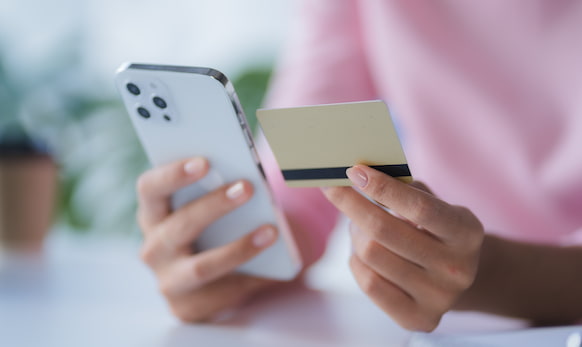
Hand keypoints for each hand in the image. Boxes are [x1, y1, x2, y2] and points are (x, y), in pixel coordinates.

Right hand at [136, 157, 278, 321]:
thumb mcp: (212, 206)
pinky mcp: (187, 307)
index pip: (150, 188)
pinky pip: (221, 294)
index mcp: (153, 212)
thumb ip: (220, 188)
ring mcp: (168, 280)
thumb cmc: (216, 227)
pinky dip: (250, 279)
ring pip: (200, 267)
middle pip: (179, 224)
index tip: (204, 161)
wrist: (219, 278)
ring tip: (271, 231)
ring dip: (238, 248)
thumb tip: (252, 175)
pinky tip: (273, 268)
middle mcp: (154, 246)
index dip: (173, 173)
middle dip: (215, 205)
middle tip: (248, 188)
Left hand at [322, 165, 483, 330]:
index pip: (419, 207)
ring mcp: (439, 298)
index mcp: (466, 232)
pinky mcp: (419, 319)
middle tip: (334, 189)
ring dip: (355, 233)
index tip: (354, 171)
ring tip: (358, 225)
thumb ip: (406, 189)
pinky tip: (362, 252)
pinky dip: (357, 261)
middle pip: (384, 231)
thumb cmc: (435, 229)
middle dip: (351, 204)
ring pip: (371, 255)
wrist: (459, 277)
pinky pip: (369, 284)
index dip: (383, 188)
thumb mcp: (435, 204)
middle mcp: (457, 268)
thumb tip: (360, 174)